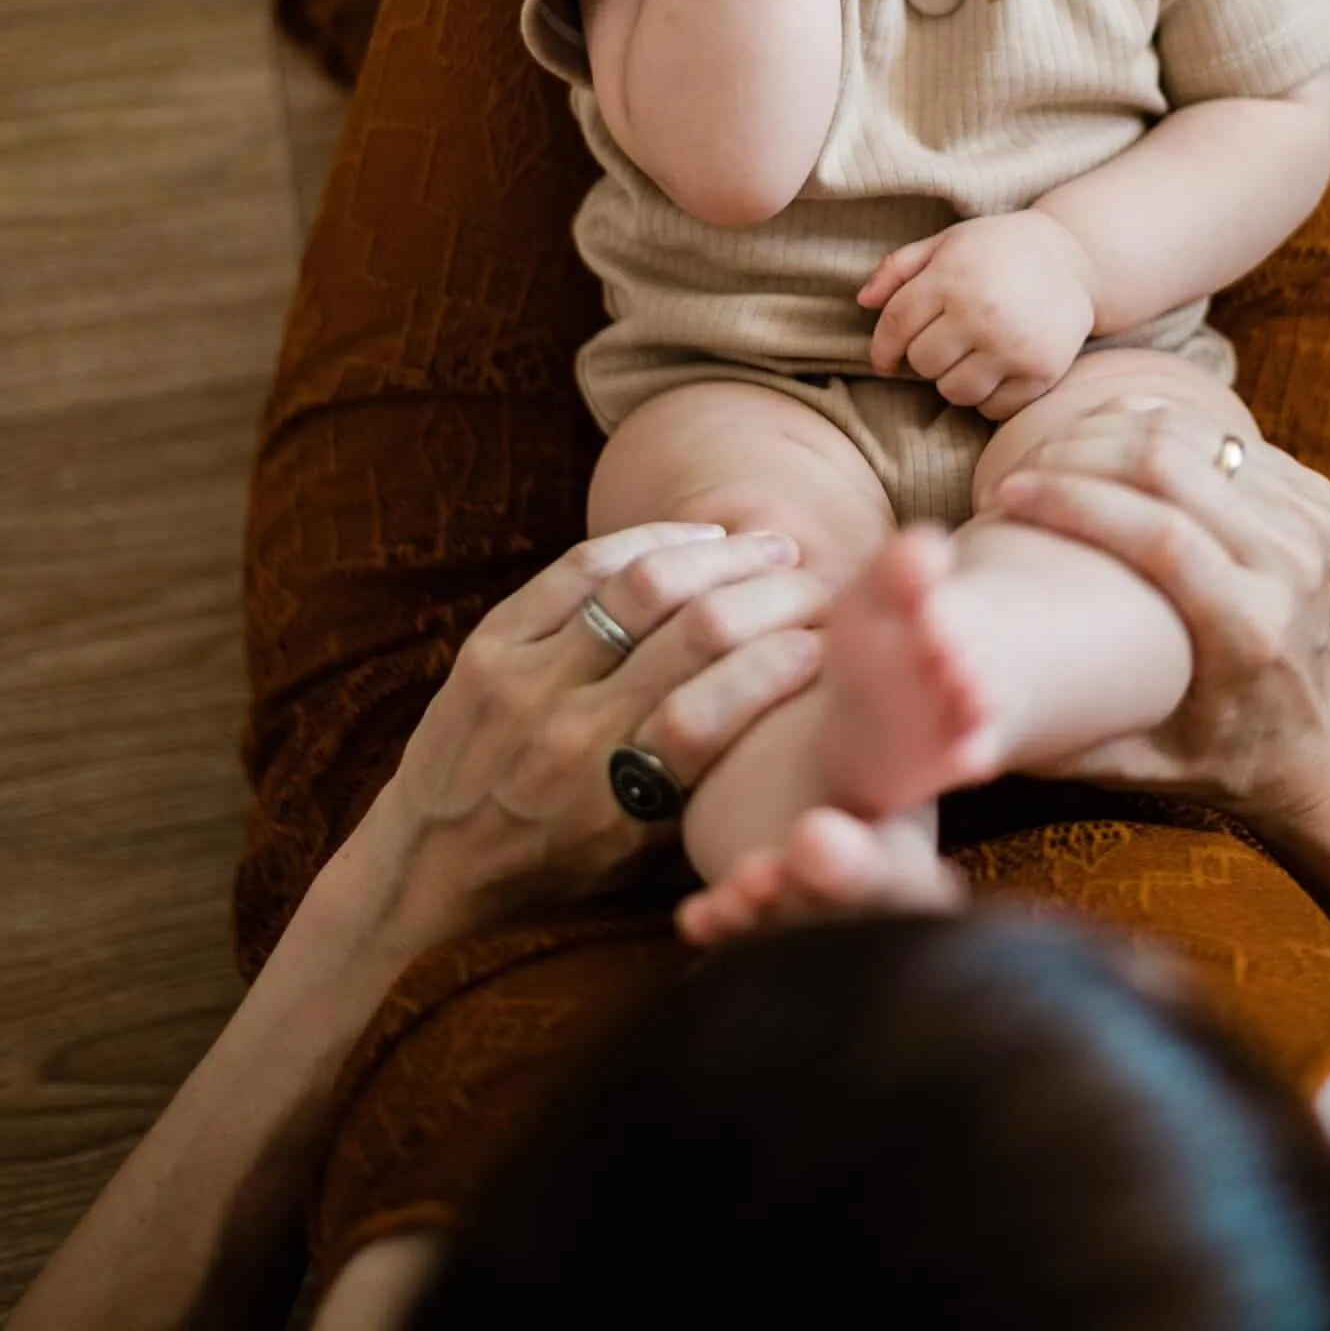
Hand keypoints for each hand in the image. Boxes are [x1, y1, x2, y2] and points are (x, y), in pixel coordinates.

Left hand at [331, 522, 828, 957]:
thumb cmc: (550, 864)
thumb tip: (787, 714)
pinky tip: (694, 540)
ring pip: (642, 586)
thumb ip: (697, 788)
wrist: (423, 862)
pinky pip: (580, 570)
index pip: (712, 713)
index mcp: (611, 803)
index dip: (784, 666)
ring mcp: (523, 680)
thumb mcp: (631, 858)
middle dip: (774, 597)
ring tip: (769, 550)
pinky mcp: (490, 643)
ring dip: (723, 558)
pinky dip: (647, 542)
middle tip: (817, 584)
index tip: (831, 645)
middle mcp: (568, 735)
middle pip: (694, 634)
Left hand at [859, 211, 1096, 419]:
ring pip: (954, 392)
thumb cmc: (999, 248)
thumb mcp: (947, 241)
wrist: (1076, 257)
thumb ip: (898, 267)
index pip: (896, 326)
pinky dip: (988, 398)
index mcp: (952, 277)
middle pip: (923, 363)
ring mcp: (1014, 346)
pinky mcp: (1042, 372)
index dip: (882, 349)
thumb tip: (862, 302)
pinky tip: (996, 370)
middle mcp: (982, 313)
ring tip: (970, 357)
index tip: (885, 360)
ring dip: (953, 381)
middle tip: (945, 343)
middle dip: (924, 357)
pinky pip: (993, 409)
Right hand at [991, 394, 1329, 832]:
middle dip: (1079, 452)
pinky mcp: (1315, 503)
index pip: (1159, 533)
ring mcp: (1309, 529)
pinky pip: (1224, 436)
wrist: (1320, 748)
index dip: (1075, 500)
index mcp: (1250, 630)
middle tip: (1020, 470)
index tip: (1006, 493)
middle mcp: (1289, 569)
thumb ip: (1062, 744)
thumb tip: (962, 710)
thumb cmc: (1216, 761)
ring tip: (1051, 455)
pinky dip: (1158, 427)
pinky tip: (1108, 444)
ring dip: (1111, 430)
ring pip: (1197, 437)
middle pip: (1174, 466)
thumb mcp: (1144, 767)